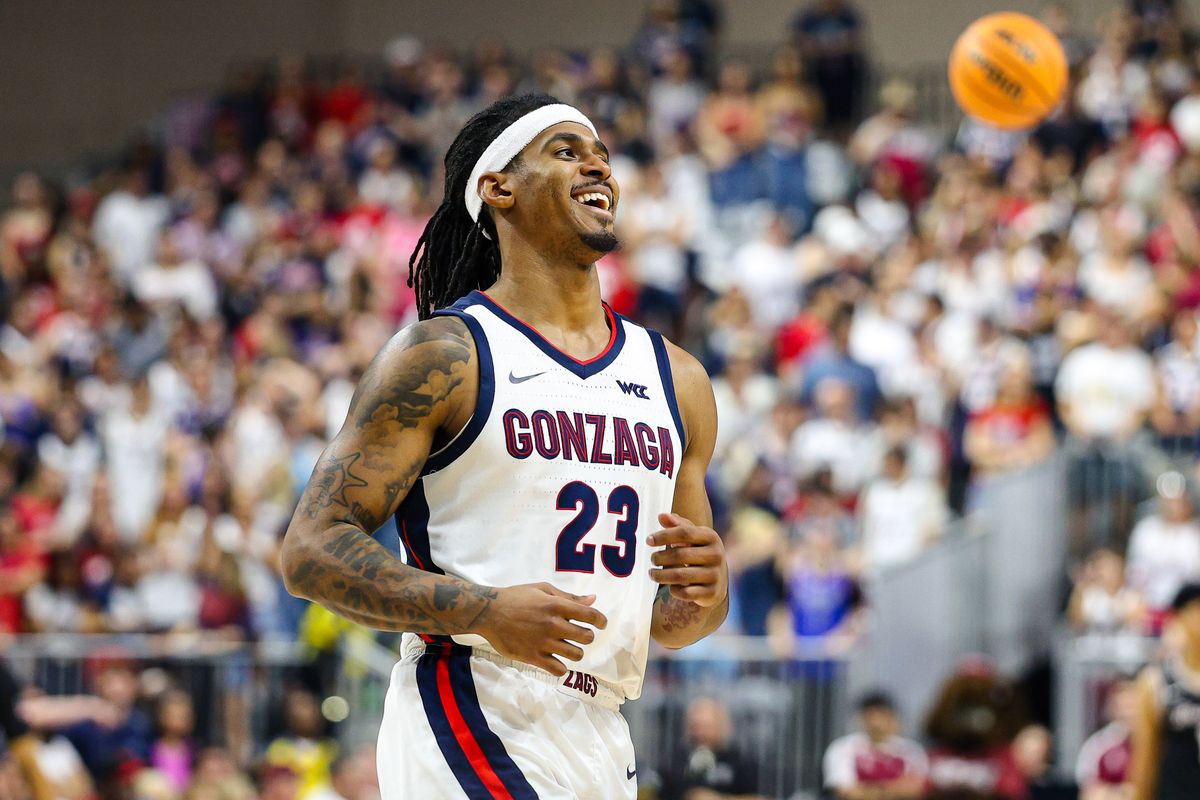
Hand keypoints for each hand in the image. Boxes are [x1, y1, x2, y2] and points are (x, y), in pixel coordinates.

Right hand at [473, 582, 606, 676]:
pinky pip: (558, 669)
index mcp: (556, 606)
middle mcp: (553, 625)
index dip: (601, 621)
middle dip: (587, 636)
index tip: (601, 624)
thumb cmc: (516, 597)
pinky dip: (562, 667)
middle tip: (579, 634)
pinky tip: (557, 660)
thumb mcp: (543, 589)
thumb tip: (593, 600)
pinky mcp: (533, 657)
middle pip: (586, 637)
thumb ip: (568, 597)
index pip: (590, 616)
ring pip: (576, 655)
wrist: (489, 612)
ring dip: (576, 651)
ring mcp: (543, 643)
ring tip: (567, 647)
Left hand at [648, 513, 727, 606]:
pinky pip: (685, 593)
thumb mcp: (692, 537)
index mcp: (711, 537)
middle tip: (652, 559)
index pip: (684, 532)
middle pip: (680, 555)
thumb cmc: (698, 552)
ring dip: (660, 575)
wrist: (717, 581)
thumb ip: (677, 525)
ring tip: (651, 573)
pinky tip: (671, 586)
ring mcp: (715, 575)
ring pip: (680, 575)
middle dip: (660, 557)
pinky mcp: (712, 593)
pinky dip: (674, 590)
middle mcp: (716, 555)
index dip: (664, 535)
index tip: (648, 540)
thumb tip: (661, 516)